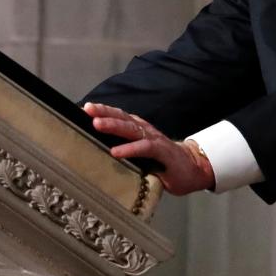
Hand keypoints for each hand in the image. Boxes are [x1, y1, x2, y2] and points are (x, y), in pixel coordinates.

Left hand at [83, 102, 214, 194]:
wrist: (192, 168)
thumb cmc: (161, 162)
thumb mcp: (139, 154)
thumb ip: (124, 148)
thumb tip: (96, 152)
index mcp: (138, 128)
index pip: (118, 115)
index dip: (102, 111)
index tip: (84, 108)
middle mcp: (144, 130)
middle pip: (122, 117)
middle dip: (104, 112)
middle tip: (87, 109)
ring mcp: (153, 139)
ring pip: (131, 129)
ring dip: (113, 125)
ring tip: (97, 124)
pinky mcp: (162, 152)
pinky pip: (144, 148)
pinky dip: (130, 149)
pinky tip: (116, 152)